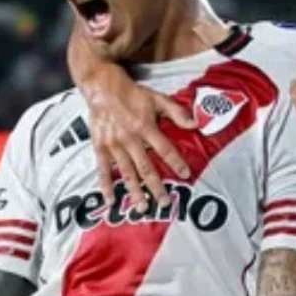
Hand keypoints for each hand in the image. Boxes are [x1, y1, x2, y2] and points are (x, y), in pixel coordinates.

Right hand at [82, 63, 195, 209]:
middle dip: (156, 187)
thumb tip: (195, 123)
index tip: (186, 175)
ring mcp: (114, 145)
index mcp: (145, 127)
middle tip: (165, 203)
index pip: (165, 149)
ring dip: (134, 191)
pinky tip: (110, 200)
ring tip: (142, 208)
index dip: (176, 163)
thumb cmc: (132, 94)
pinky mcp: (100, 147)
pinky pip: (103, 170)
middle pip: (146, 168)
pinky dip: (106, 186)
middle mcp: (130, 139)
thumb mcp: (157, 98)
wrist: (102, 87)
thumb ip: (176, 112)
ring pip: (126, 173)